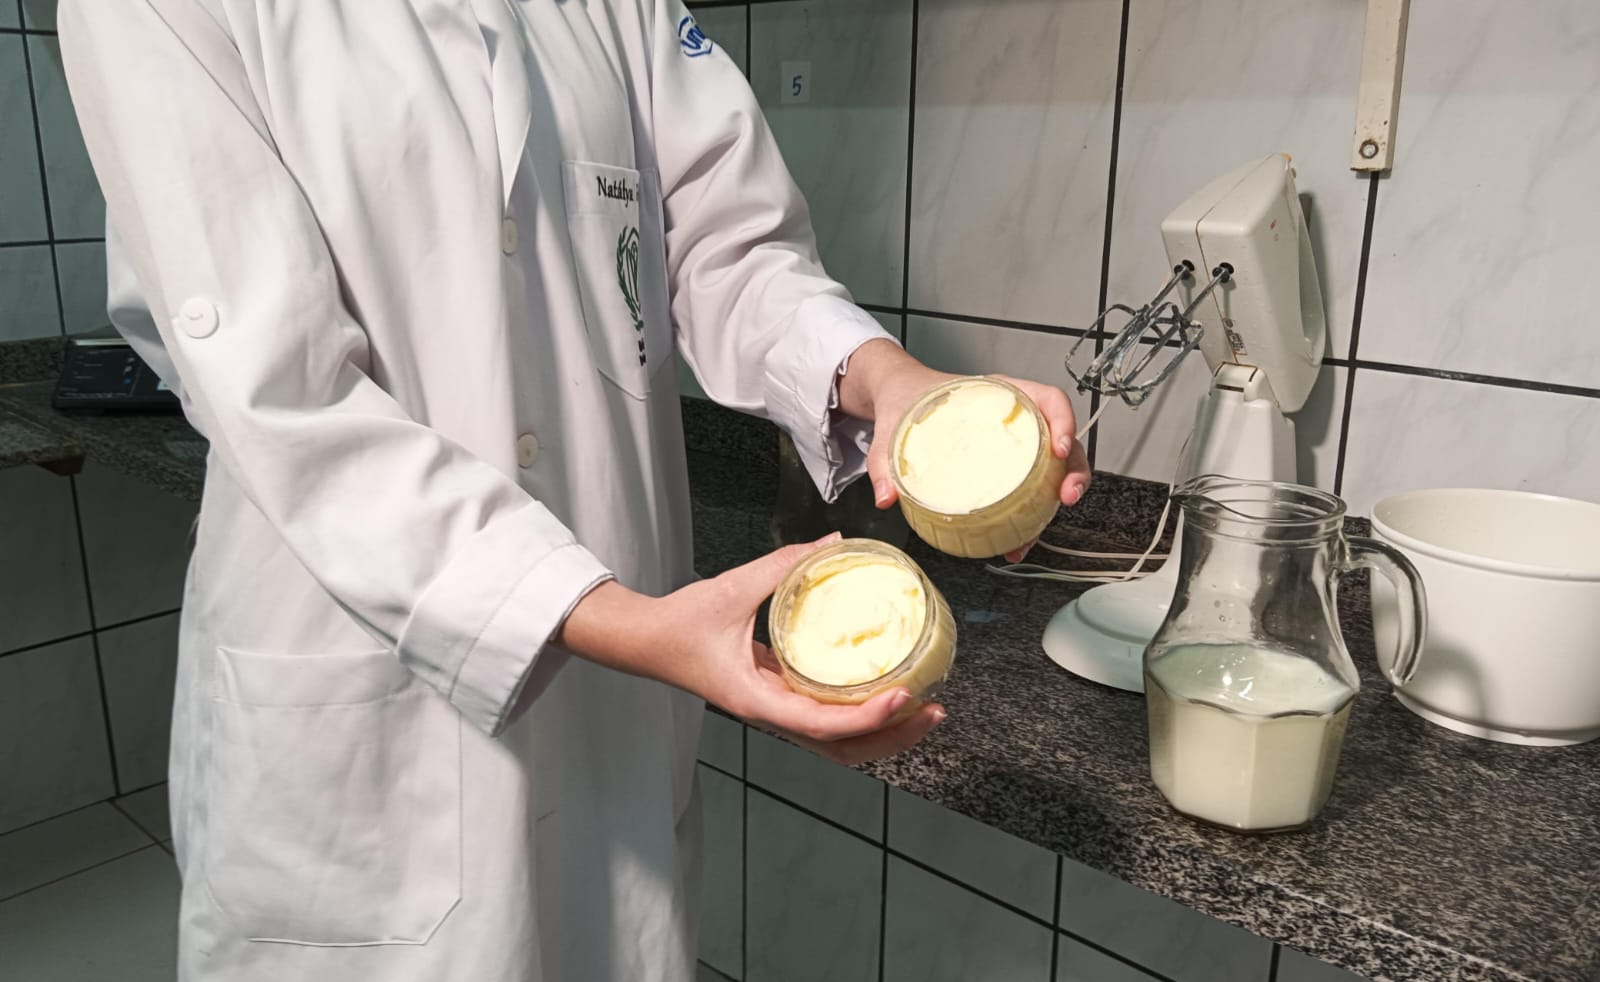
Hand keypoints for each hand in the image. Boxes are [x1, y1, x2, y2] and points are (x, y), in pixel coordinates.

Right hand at [558, 534, 944, 764]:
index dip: (868, 717)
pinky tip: (889, 691)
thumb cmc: (680, 624)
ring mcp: (778, 712)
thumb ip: (784, 565)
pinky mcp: (781, 700)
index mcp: (758, 701)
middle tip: (934, 709)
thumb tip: (834, 542)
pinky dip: (864, 716)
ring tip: (924, 708)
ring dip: (885, 733)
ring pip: (840, 744)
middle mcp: (773, 715)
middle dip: (894, 737)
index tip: (903, 696)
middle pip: (844, 750)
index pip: (822, 725)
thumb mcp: (731, 588)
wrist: (646, 642)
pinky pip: (830, 721)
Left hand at [837, 340, 1091, 562]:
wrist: (899, 399)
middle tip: (1067, 496)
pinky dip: (1031, 514)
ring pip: (1053, 468)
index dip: (1063, 421)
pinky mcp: (1005, 467)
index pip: (1048, 398)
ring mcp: (1013, 443)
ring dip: (1057, 499)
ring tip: (1036, 533)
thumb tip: (886, 496)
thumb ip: (886, 459)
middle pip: (1062, 439)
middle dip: (1074, 469)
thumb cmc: (908, 399)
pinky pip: (1030, 487)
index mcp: (997, 394)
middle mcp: (1013, 417)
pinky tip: (1016, 539)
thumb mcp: (894, 425)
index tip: (1060, 448)